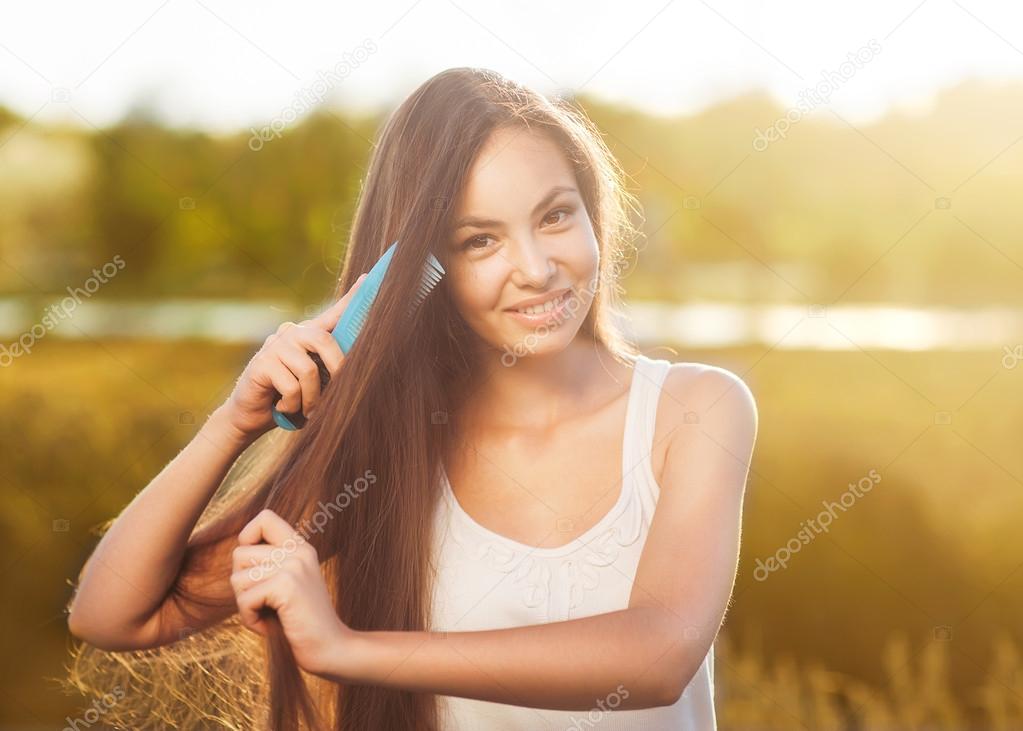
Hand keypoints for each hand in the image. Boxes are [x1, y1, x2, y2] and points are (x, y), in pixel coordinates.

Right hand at [220, 273, 367, 439]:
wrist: (250, 415)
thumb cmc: (288, 398)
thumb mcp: (313, 382)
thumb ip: (328, 368)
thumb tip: (359, 367)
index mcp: (307, 335)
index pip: (333, 314)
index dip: (352, 298)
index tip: (369, 278)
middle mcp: (291, 333)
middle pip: (324, 341)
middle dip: (336, 371)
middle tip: (337, 397)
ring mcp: (275, 346)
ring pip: (308, 371)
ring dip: (312, 399)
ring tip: (307, 411)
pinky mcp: (262, 363)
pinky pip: (291, 387)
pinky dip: (292, 405)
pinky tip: (282, 408)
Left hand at [231, 508, 355, 677]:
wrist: (332, 648)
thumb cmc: (303, 623)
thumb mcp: (289, 584)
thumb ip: (270, 565)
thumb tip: (237, 554)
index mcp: (301, 547)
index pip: (265, 517)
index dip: (248, 537)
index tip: (255, 567)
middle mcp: (298, 551)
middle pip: (239, 554)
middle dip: (242, 584)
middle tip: (264, 603)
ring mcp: (293, 566)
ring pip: (237, 579)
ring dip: (245, 605)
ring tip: (269, 615)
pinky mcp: (287, 586)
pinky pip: (244, 600)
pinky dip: (250, 620)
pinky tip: (270, 627)